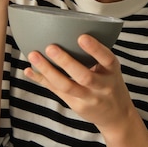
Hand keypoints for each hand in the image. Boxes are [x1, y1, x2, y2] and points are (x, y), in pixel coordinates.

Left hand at [24, 34, 138, 133]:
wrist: (117, 116)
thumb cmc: (110, 84)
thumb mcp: (111, 69)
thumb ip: (96, 55)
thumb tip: (69, 32)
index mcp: (112, 71)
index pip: (107, 59)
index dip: (95, 48)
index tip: (81, 37)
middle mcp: (102, 86)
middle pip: (84, 76)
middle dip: (66, 62)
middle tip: (50, 47)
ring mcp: (89, 98)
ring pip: (66, 86)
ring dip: (48, 71)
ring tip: (34, 56)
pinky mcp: (76, 105)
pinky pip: (57, 91)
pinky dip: (41, 80)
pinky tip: (30, 70)